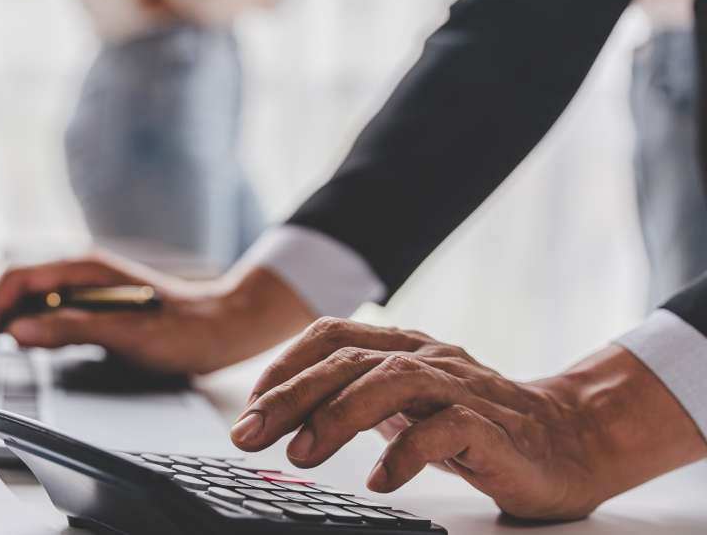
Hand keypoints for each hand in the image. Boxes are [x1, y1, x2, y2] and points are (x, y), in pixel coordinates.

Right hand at [0, 252, 315, 374]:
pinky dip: (1, 330)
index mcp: (83, 269)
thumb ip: (73, 328)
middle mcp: (74, 275)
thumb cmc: (186, 327)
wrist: (224, 323)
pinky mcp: (82, 309)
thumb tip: (20, 331)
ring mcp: (76, 291)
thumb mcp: (131, 332)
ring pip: (14, 306)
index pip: (18, 282)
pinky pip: (31, 316)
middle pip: (5, 293)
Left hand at [230, 317, 706, 519]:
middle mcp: (428, 358)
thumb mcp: (405, 408)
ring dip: (337, 418)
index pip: (331, 337)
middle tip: (249, 436)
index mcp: (403, 349)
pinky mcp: (494, 427)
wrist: (571, 442)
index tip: (249, 411)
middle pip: (348, 361)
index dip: (284, 368)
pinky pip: (445, 430)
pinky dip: (405, 454)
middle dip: (290, 397)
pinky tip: (379, 482)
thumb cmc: (477, 427)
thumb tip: (281, 419)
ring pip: (390, 382)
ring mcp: (462, 388)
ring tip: (300, 456)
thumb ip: (355, 401)